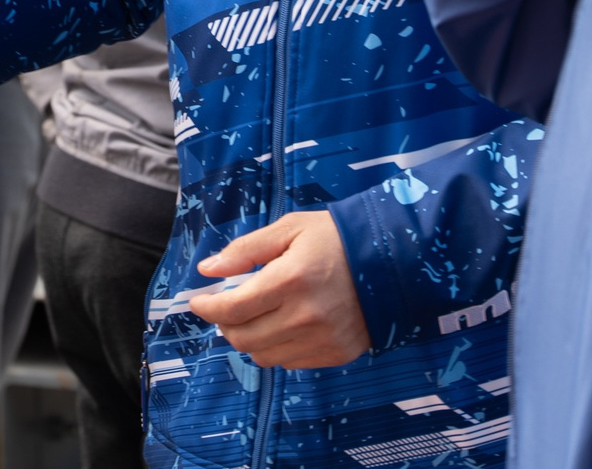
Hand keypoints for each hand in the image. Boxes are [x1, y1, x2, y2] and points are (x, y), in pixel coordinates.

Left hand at [188, 211, 370, 368]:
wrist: (393, 259)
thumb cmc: (337, 238)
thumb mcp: (289, 229)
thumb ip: (245, 250)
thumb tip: (207, 269)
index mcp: (290, 280)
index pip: (232, 308)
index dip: (207, 307)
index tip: (198, 300)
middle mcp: (304, 316)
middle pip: (242, 338)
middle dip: (224, 324)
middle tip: (225, 307)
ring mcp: (321, 340)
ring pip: (263, 355)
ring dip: (248, 338)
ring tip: (253, 316)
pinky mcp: (335, 354)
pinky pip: (289, 362)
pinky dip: (275, 348)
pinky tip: (281, 325)